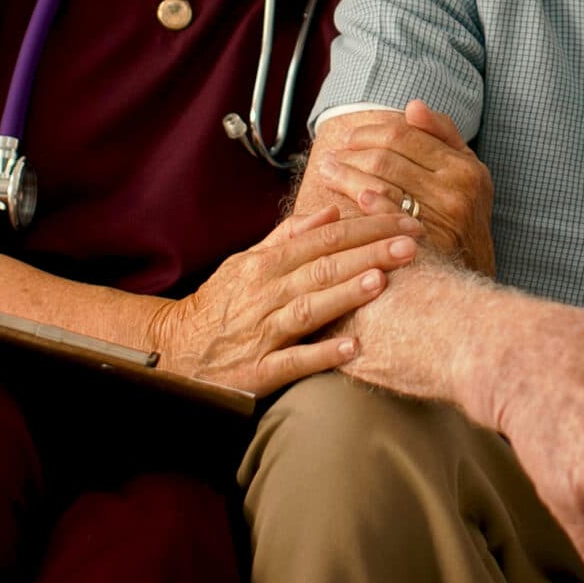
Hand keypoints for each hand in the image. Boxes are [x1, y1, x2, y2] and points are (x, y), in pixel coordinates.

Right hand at [147, 204, 420, 395]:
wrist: (173, 351)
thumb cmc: (219, 305)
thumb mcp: (246, 262)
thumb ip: (288, 237)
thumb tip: (330, 212)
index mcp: (265, 265)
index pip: (322, 239)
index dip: (365, 229)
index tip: (403, 222)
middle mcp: (264, 294)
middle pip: (322, 268)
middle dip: (369, 254)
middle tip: (410, 246)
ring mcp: (260, 333)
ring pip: (308, 308)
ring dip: (345, 295)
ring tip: (381, 282)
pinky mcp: (257, 371)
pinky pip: (292, 361)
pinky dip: (321, 354)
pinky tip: (352, 347)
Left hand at [307, 101, 495, 275]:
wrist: (470, 281)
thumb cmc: (464, 219)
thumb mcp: (469, 172)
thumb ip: (444, 135)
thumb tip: (413, 106)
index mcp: (465, 167)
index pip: (404, 135)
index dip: (370, 132)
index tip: (351, 137)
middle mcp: (454, 192)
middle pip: (385, 159)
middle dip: (351, 152)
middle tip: (331, 154)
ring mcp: (436, 221)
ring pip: (376, 185)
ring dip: (344, 175)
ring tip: (328, 170)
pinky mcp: (417, 247)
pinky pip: (378, 218)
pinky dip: (359, 204)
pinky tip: (343, 199)